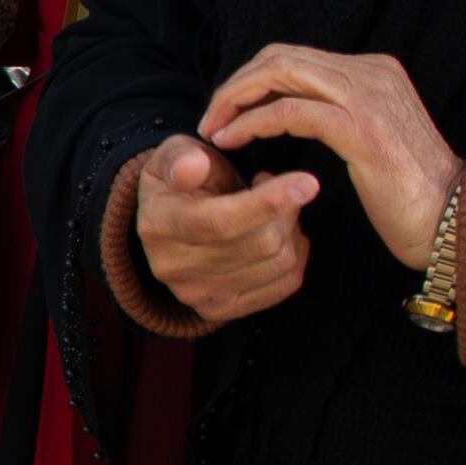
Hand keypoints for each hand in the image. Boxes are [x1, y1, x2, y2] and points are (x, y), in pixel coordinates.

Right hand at [131, 132, 315, 326]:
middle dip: (286, 210)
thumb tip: (192, 166)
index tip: (307, 182)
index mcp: (158, 225)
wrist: (169, 224)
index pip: (220, 222)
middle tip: (284, 186)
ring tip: (279, 210)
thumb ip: (182, 156)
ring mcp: (198, 294)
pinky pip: (285, 284)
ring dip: (293, 230)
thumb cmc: (181, 182)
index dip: (268, 203)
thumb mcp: (174, 155)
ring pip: (279, 263)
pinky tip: (283, 235)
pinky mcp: (223, 309)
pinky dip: (297, 254)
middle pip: (260, 244)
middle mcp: (173, 267)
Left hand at [201, 43, 453, 269]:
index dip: (251, 79)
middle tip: (211, 119)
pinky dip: (253, 123)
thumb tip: (286, 107)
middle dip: (236, 85)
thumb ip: (337, 112)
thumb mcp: (370, 136)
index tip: (226, 111)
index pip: (295, 57)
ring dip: (236, 100)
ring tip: (215, 130)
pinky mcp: (361, 129)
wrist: (452, 219)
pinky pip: (290, 112)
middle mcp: (372, 73)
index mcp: (374, 71)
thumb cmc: (407, 191)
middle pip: (281, 58)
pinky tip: (235, 141)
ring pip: (280, 74)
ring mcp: (368, 97)